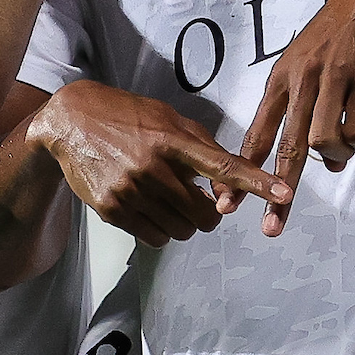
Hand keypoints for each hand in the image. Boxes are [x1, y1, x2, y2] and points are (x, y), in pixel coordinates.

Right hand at [31, 81, 286, 246]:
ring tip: (171, 203)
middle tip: (203, 203)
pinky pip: (154, 238)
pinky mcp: (112, 209)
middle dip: (210, 214)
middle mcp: (152, 166)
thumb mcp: (168, 119)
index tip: (284, 193)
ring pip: (180, 231)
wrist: (71, 121)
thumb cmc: (128, 117)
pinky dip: (161, 230)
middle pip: (204, 213)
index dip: (256, 182)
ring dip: (185, 223)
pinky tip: (150, 209)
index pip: (224, 165)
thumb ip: (202, 149)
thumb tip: (230, 187)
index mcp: (172, 139)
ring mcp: (130, 190)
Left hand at [231, 0, 354, 237]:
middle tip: (271, 228)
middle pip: (285, 148)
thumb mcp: (314, 67)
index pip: (255, 133)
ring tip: (349, 148)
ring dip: (336, 157)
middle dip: (276, 193)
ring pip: (322, 143)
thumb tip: (328, 164)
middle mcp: (302, 81)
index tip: (225, 204)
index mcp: (282, 79)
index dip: (238, 172)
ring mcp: (332, 80)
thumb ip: (312, 112)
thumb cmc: (344, 36)